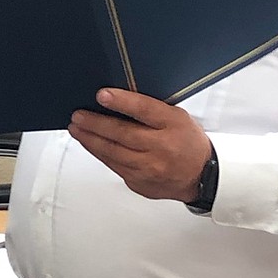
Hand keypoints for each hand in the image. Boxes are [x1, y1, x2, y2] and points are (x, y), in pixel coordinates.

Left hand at [68, 88, 212, 201]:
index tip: (102, 95)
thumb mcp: (177, 118)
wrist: (201, 176)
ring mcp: (149, 168)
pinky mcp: (139, 182)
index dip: (121, 102)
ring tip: (77, 129)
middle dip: (95, 123)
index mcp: (173, 125)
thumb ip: (151, 110)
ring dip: (90, 139)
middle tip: (78, 115)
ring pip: (112, 152)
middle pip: (122, 134)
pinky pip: (113, 166)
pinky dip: (99, 153)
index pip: (144, 110)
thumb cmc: (187, 142)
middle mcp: (161, 148)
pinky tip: (90, 144)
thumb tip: (117, 99)